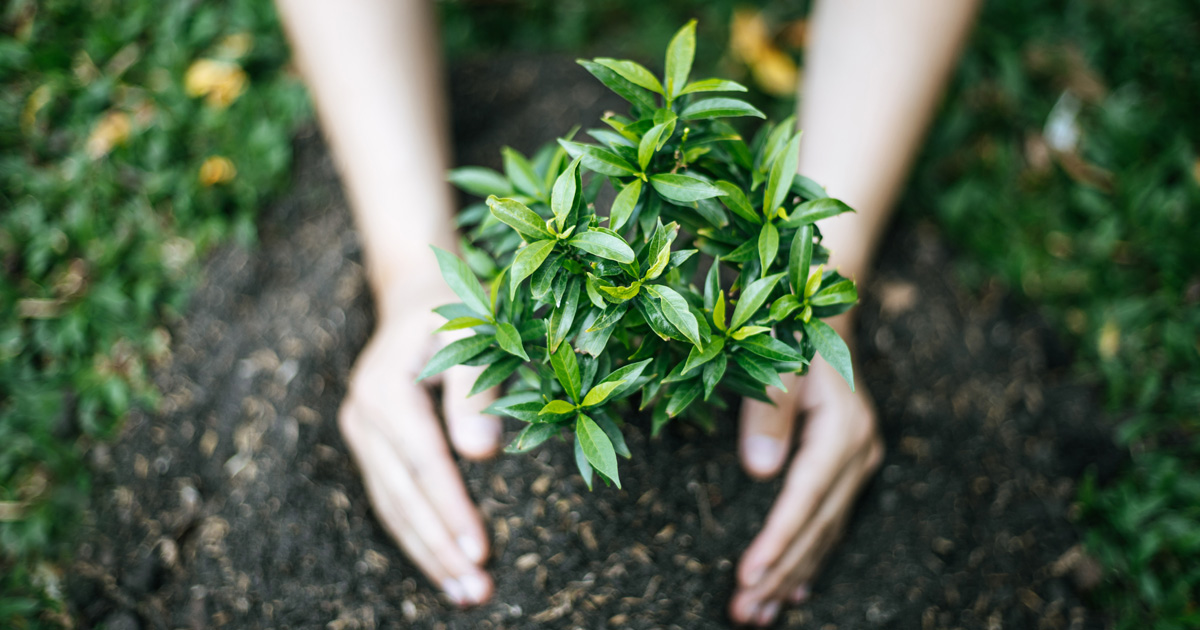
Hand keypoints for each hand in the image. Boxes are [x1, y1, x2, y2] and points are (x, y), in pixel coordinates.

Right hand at [337, 286, 501, 606]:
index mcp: (386, 388)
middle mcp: (363, 415)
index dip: (451, 510)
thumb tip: (481, 454)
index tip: (481, 551)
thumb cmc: (456, 310)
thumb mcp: (473, 333)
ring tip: (464, 594)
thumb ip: (476, 390)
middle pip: (403, 495)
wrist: (416, 295)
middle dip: (440, 548)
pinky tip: (442, 566)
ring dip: (427, 554)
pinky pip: (391, 499)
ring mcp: (361, 433)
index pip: (423, 463)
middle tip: (477, 591)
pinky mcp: (370, 446)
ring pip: (392, 506)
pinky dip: (416, 536)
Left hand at [729, 333, 883, 625]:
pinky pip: (831, 523)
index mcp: (842, 431)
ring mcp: (860, 462)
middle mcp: (859, 453)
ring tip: (759, 613)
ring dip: (792, 575)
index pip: (804, 501)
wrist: (825, 317)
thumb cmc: (793, 335)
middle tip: (743, 612)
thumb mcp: (777, 365)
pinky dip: (811, 558)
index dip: (776, 542)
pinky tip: (796, 591)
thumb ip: (769, 416)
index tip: (747, 577)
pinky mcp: (851, 466)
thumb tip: (760, 473)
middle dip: (779, 573)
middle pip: (816, 527)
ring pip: (825, 532)